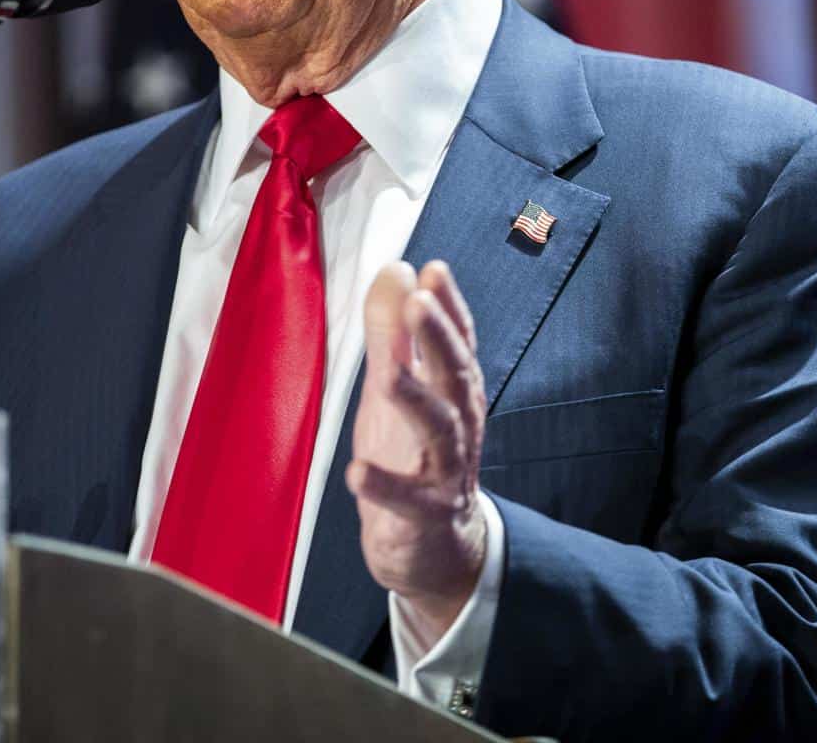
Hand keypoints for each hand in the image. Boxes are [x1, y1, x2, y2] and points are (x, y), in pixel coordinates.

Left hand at [346, 259, 488, 640]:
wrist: (432, 547)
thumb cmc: (411, 454)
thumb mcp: (397, 388)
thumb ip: (391, 331)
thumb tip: (397, 269)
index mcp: (454, 391)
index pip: (457, 341)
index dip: (448, 306)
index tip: (434, 269)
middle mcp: (459, 424)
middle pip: (454, 376)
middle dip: (438, 339)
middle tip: (419, 302)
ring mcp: (446, 470)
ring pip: (439, 430)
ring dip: (415, 399)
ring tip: (387, 375)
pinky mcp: (425, 514)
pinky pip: (408, 501)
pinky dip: (385, 487)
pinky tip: (357, 471)